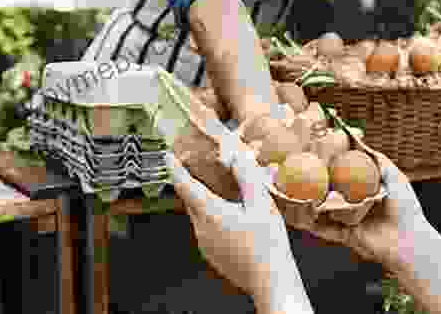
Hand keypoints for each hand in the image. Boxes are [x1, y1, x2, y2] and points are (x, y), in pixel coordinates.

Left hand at [165, 133, 313, 313]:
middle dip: (197, 184)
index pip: (184, 185)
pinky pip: (209, 230)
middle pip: (192, 200)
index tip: (169, 157)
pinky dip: (218, 219)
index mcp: (210, 213)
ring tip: (236, 199)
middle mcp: (202, 229)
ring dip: (213, 203)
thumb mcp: (261, 203)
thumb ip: (246, 176)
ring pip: (202, 215)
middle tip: (209, 173)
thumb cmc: (267, 245)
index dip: (176, 168)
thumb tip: (237, 157)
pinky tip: (239, 220)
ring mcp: (206, 244)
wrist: (270, 281)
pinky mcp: (213, 254)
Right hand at [277, 152, 428, 268]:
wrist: (408, 240)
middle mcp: (350, 203)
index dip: (324, 162)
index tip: (310, 150)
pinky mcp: (340, 235)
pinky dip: (305, 220)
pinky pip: (319, 227)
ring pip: (317, 208)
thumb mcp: (395, 177)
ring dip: (300, 199)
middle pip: (323, 189)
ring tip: (283, 187)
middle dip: (305, 180)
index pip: (338, 172)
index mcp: (360, 189)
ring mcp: (344, 220)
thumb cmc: (405, 208)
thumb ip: (378, 160)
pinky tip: (292, 210)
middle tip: (287, 168)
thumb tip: (360, 141)